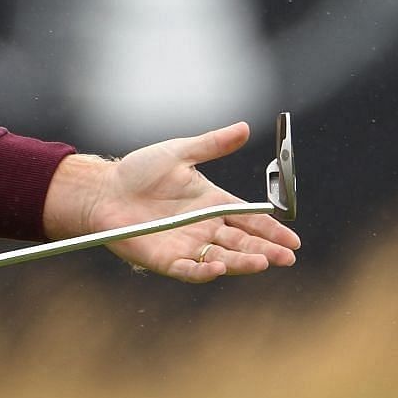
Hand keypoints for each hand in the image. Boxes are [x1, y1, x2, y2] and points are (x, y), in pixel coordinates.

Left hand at [43, 122, 300, 283]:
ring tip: (263, 262)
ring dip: (244, 262)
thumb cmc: (139, 171)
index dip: (272, 231)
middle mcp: (205, 228)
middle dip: (267, 250)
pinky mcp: (166, 260)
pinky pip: (190, 269)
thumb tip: (244, 127)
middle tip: (287, 257)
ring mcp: (187, 246)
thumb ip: (212, 144)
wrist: (104, 189)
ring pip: (223, 258)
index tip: (293, 240)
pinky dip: (205, 270)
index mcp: (213, 204)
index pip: (250, 220)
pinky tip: (220, 267)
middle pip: (243, 243)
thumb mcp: (180, 153)